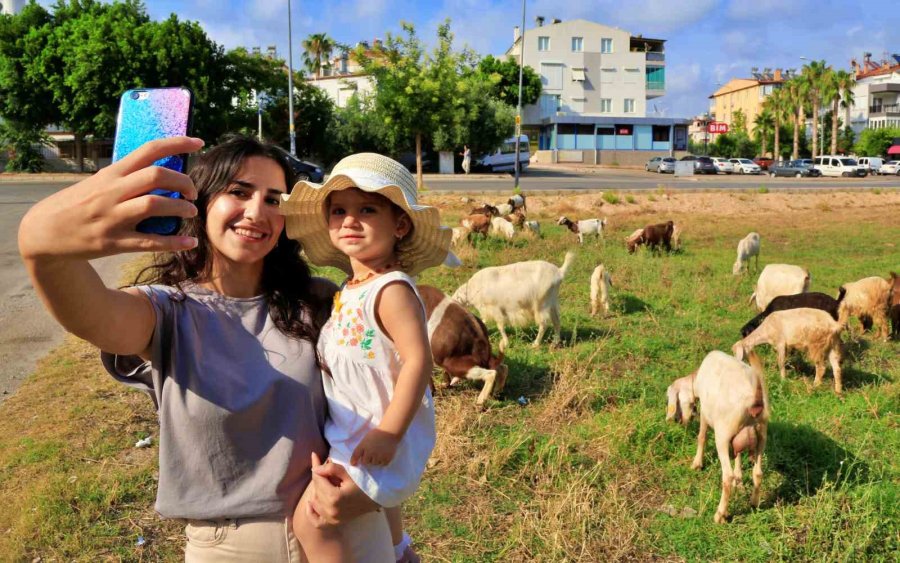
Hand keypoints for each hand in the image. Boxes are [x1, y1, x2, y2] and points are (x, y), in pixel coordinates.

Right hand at [18, 136, 203, 261]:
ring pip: (154, 205)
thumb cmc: (77, 204)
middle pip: (156, 176)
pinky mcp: (113, 242)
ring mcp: (112, 217)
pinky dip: (174, 242)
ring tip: (191, 211)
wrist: (44, 232)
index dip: (177, 143)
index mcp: (111, 173)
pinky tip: (190, 242)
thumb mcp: (98, 182)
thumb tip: (162, 171)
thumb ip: (126, 177)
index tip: (199, 143)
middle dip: (183, 181)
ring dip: (180, 208)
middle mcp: (112, 192)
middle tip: (193, 191)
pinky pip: (150, 242)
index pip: (148, 150)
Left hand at [306, 452, 379, 527]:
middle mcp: (331, 510)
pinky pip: (316, 521)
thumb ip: (331, 469)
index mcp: (334, 497)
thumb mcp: (349, 473)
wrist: (376, 497)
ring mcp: (332, 518)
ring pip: (314, 502)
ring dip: (317, 491)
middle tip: (325, 470)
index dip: (316, 467)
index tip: (315, 457)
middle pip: (315, 490)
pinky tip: (310, 503)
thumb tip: (315, 468)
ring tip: (325, 483)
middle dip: (318, 478)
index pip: (317, 479)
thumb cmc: (364, 482)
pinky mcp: (334, 522)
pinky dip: (311, 512)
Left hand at [350, 428, 398, 465]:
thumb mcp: (366, 439)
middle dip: (367, 460)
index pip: (356, 455)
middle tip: (371, 454)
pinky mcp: (387, 458)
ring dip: (375, 461)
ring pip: (374, 464)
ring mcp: (379, 456)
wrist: (389, 431)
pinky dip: (382, 462)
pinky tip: (383, 455)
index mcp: (364, 446)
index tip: (354, 463)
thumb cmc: (377, 434)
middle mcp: (370, 452)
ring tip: (378, 454)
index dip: (354, 460)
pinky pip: (382, 464)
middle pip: (365, 462)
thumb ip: (361, 448)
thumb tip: (357, 460)